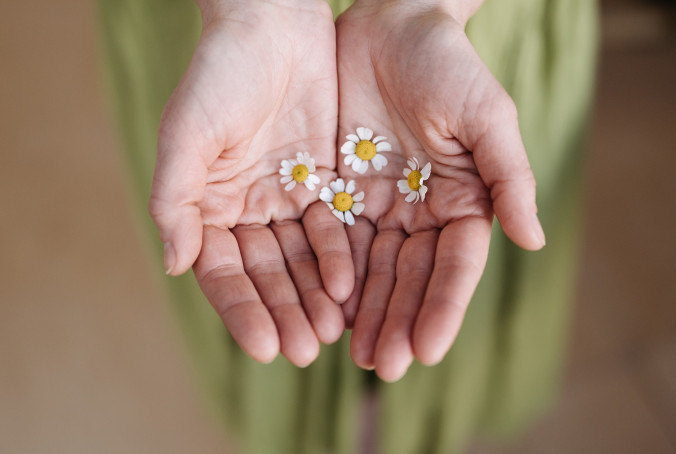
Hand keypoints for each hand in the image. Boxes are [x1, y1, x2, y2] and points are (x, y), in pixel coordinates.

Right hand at [149, 0, 351, 366]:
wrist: (273, 22)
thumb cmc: (220, 72)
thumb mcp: (187, 134)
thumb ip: (175, 201)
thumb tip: (176, 266)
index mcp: (207, 204)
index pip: (223, 272)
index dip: (243, 310)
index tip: (265, 347)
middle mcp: (247, 207)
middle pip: (267, 273)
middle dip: (285, 312)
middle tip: (307, 352)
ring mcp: (286, 196)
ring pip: (302, 259)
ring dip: (315, 296)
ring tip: (331, 333)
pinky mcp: (324, 180)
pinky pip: (333, 227)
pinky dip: (339, 256)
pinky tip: (350, 287)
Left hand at [335, 0, 545, 380]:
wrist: (389, 24)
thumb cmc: (447, 63)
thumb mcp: (487, 114)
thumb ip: (510, 177)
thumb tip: (534, 240)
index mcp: (463, 200)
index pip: (455, 265)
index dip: (442, 307)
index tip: (427, 349)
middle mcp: (422, 212)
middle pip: (410, 277)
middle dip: (399, 322)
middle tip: (384, 367)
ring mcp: (380, 206)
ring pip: (372, 270)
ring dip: (364, 313)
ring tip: (354, 354)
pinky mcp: (340, 193)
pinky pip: (333, 241)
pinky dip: (330, 276)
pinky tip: (322, 308)